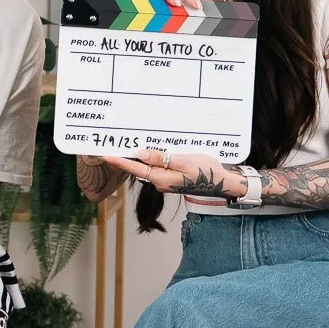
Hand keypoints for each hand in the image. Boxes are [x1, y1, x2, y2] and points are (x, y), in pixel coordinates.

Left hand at [101, 147, 239, 200]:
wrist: (222, 182)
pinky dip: (150, 159)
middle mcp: (160, 182)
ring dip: (138, 158)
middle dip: (126, 158)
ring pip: (147, 167)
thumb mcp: (184, 161)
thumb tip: (140, 155)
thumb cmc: (206, 172)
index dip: (120, 161)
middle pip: (138, 168)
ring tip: (126, 144)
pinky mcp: (171, 178)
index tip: (106, 155)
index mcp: (162, 179)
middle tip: (111, 145)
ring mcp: (165, 181)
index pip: (136, 169)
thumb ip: (161, 159)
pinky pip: (156, 167)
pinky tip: (148, 151)